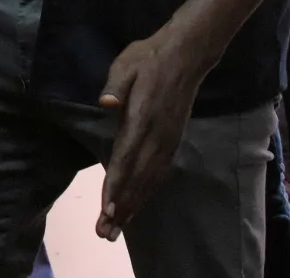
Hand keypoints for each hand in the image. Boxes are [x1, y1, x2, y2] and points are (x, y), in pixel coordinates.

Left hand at [95, 28, 207, 239]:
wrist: (185, 56)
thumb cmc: (147, 58)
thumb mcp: (126, 64)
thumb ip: (116, 85)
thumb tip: (106, 103)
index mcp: (144, 118)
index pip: (127, 157)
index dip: (117, 185)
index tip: (107, 210)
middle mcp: (158, 136)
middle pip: (138, 178)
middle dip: (121, 207)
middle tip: (105, 233)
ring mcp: (168, 141)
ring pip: (149, 181)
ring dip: (133, 206)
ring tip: (116, 230)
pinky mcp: (173, 141)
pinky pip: (158, 173)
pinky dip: (146, 193)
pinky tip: (137, 206)